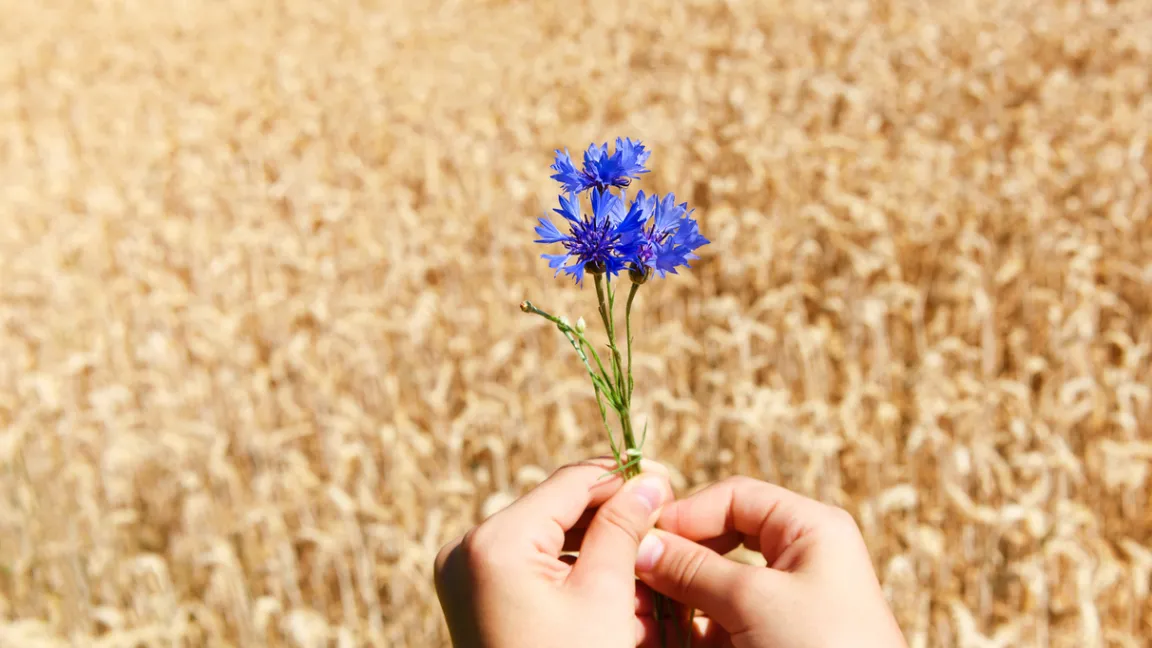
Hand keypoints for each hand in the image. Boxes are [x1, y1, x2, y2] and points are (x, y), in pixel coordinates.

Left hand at [434, 457, 674, 646]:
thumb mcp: (605, 595)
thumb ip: (624, 527)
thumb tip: (650, 478)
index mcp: (493, 542)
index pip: (570, 483)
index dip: (623, 479)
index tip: (666, 481)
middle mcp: (467, 549)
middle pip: (557, 509)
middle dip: (612, 519)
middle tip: (663, 524)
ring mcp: (464, 573)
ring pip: (548, 538)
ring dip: (598, 548)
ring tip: (646, 566)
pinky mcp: (474, 594)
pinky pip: (531, 565)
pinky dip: (573, 572)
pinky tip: (617, 589)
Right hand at [634, 476, 907, 647]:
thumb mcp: (753, 601)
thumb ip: (693, 569)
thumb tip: (643, 545)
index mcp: (810, 529)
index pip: (734, 498)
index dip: (686, 513)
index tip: (640, 536)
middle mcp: (799, 560)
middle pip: (719, 541)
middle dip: (674, 559)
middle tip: (632, 574)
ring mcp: (784, 605)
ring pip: (714, 586)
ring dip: (673, 597)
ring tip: (635, 611)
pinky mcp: (770, 641)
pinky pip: (719, 624)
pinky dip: (687, 629)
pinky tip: (656, 636)